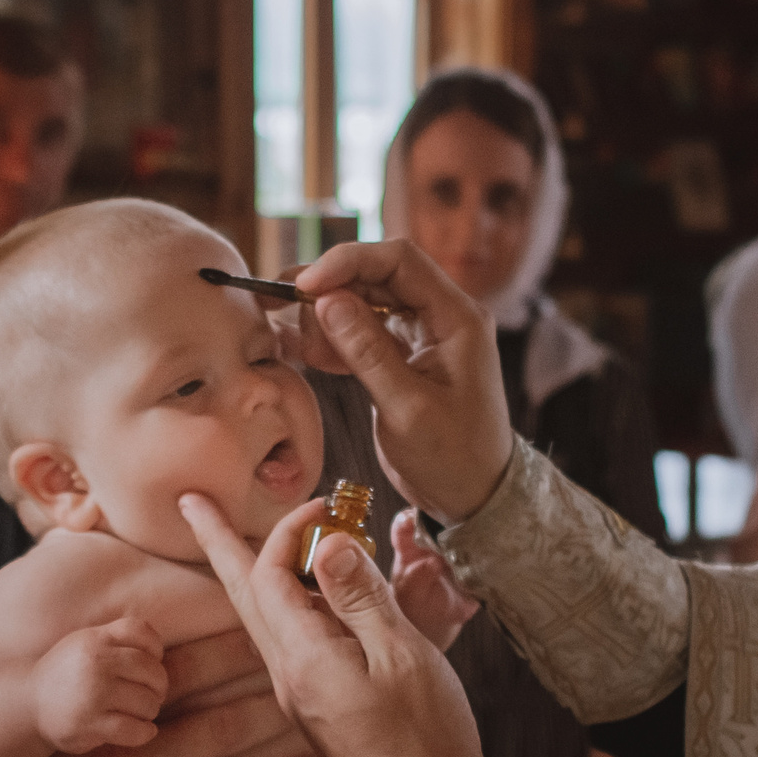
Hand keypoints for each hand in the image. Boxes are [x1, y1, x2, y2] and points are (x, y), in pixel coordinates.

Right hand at [31, 617, 167, 753]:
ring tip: (139, 713)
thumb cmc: (66, 675)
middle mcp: (95, 663)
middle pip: (152, 670)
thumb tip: (159, 654)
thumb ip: (116, 640)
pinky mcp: (89, 724)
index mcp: (95, 639)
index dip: (155, 648)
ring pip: (147, 702)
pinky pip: (134, 729)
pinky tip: (142, 731)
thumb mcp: (85, 644)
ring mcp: (92, 694)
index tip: (151, 664)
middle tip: (151, 696)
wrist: (28, 705)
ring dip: (150, 711)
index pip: (141, 632)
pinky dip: (145, 732)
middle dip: (158, 687)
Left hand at [182, 491, 482, 756]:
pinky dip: (284, 603)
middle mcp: (287, 675)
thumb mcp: (401, 656)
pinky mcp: (316, 705)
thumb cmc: (424, 736)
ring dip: (248, 572)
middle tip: (190, 502)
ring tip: (230, 537)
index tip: (326, 504)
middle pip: (242, 595)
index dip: (289, 530)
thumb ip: (361, 597)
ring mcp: (298, 693)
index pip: (267, 575)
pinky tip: (296, 594)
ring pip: (260, 618)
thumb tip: (328, 543)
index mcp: (303, 658)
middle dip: (217, 544)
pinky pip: (287, 641)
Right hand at [286, 241, 517, 523]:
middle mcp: (441, 316)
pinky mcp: (403, 355)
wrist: (473, 496)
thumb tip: (327, 300)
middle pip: (377, 275)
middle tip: (284, 308)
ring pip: (364, 301)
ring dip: (326, 316)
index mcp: (457, 317)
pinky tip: (308, 354)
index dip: (347, 262)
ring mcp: (422, 334)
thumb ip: (368, 352)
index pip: (399, 261)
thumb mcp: (408, 409)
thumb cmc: (454, 457)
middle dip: (329, 287)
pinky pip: (363, 331)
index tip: (305, 286)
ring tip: (296, 342)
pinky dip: (333, 339)